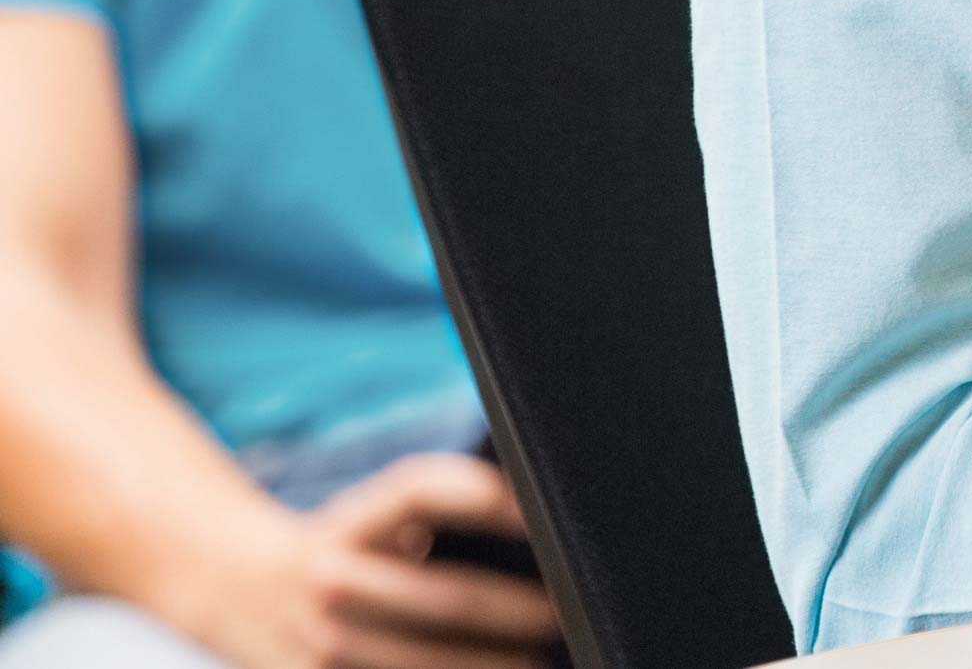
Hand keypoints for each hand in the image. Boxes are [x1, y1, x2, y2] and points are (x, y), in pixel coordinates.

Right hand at [169, 453, 560, 668]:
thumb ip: (442, 510)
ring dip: (490, 665)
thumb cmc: (341, 543)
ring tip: (543, 665)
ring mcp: (319, 644)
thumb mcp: (377, 514)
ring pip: (421, 664)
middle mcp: (334, 579)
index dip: (484, 499)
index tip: (543, 515)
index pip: (422, 492)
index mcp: (356, 522)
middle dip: (516, 614)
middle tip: (568, 618)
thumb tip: (535, 518)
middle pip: (444, 599)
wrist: (231, 586)